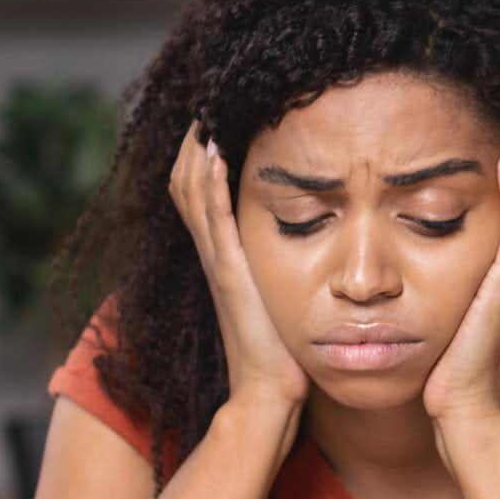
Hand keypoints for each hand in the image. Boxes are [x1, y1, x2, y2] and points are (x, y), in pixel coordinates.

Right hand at [169, 123, 308, 421]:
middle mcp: (214, 256)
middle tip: (204, 101)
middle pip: (187, 184)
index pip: (201, 194)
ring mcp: (218, 265)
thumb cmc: (284, 353)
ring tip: (203, 111)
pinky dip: (208, 184)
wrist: (270, 397)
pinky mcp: (230, 275)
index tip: (214, 119)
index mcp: (224, 259)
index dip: (200, 156)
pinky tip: (212, 151)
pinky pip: (212, 221)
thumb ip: (284, 271)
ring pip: (192, 194)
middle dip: (193, 141)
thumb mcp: (281, 298)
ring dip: (195, 151)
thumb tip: (313, 246)